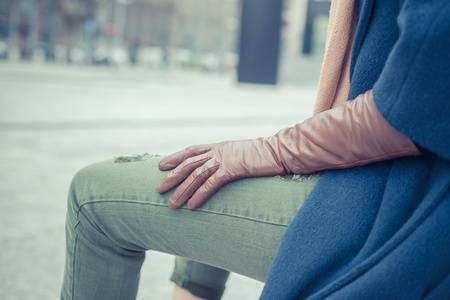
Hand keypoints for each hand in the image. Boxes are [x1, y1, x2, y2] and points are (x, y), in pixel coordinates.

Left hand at [155, 139, 287, 209]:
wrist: (282, 151)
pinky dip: (199, 195)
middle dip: (172, 177)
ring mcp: (225, 158)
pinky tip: (191, 206)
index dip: (175, 158)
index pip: (192, 151)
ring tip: (171, 204)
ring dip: (182, 191)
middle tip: (158, 189)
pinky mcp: (233, 168)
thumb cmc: (266, 155)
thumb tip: (223, 170)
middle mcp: (219, 151)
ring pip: (196, 175)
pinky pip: (212, 183)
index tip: (161, 165)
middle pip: (189, 163)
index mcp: (220, 146)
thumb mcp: (243, 154)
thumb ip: (230, 160)